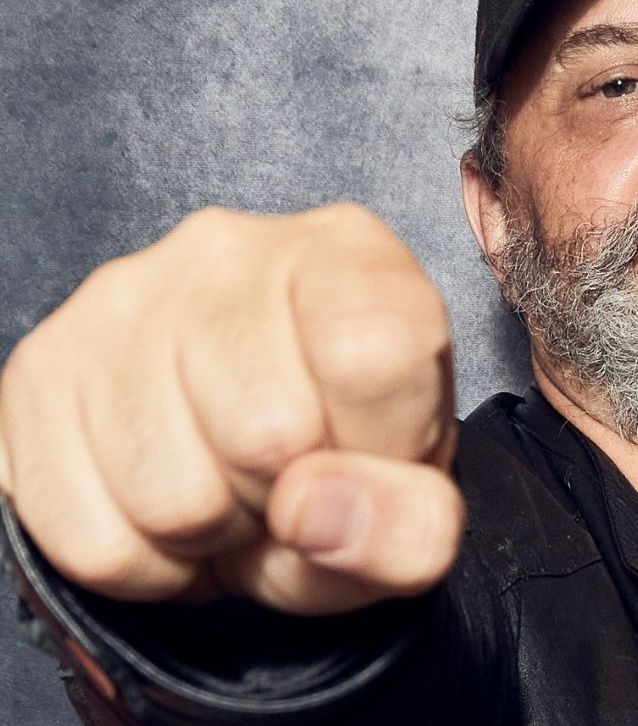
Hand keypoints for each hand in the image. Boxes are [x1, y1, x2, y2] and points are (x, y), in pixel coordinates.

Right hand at [0, 204, 462, 615]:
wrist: (255, 460)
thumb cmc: (349, 459)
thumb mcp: (420, 504)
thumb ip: (411, 523)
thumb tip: (309, 508)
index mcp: (350, 255)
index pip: (376, 354)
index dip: (380, 448)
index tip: (372, 453)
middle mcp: (227, 251)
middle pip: (266, 433)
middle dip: (290, 499)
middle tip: (293, 480)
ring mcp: (118, 303)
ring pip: (169, 497)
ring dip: (213, 537)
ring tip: (235, 492)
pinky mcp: (37, 373)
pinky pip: (88, 538)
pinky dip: (142, 565)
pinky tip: (171, 516)